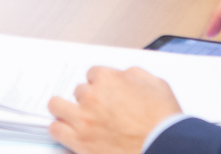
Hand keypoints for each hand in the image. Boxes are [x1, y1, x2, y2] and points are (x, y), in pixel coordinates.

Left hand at [45, 67, 182, 153]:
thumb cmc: (163, 119)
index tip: (103, 92)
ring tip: (69, 116)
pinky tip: (67, 132)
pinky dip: (60, 130)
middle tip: (95, 108)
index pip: (92, 73)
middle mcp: (92, 97)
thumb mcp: (155, 83)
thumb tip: (124, 76)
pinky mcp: (80, 142)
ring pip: (57, 107)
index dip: (99, 84)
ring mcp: (84, 120)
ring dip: (64, 109)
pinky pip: (56, 131)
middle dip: (86, 99)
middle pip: (77, 91)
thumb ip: (134, 75)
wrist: (163, 146)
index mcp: (108, 79)